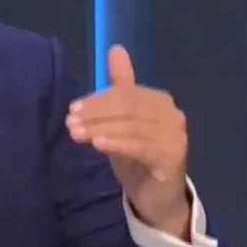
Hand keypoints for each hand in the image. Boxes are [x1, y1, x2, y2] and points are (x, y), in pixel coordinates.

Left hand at [65, 45, 191, 238]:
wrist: (156, 197)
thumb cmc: (136, 156)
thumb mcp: (122, 121)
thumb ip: (120, 87)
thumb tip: (116, 49)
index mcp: (159, 101)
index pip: (125, 93)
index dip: (97, 100)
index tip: (71, 109)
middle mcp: (172, 115)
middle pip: (128, 107)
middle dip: (95, 113)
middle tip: (70, 122)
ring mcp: (176, 136)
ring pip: (132, 126)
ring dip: (100, 128)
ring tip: (76, 134)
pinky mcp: (173, 158)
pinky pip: (141, 146)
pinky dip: (117, 143)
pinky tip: (98, 144)